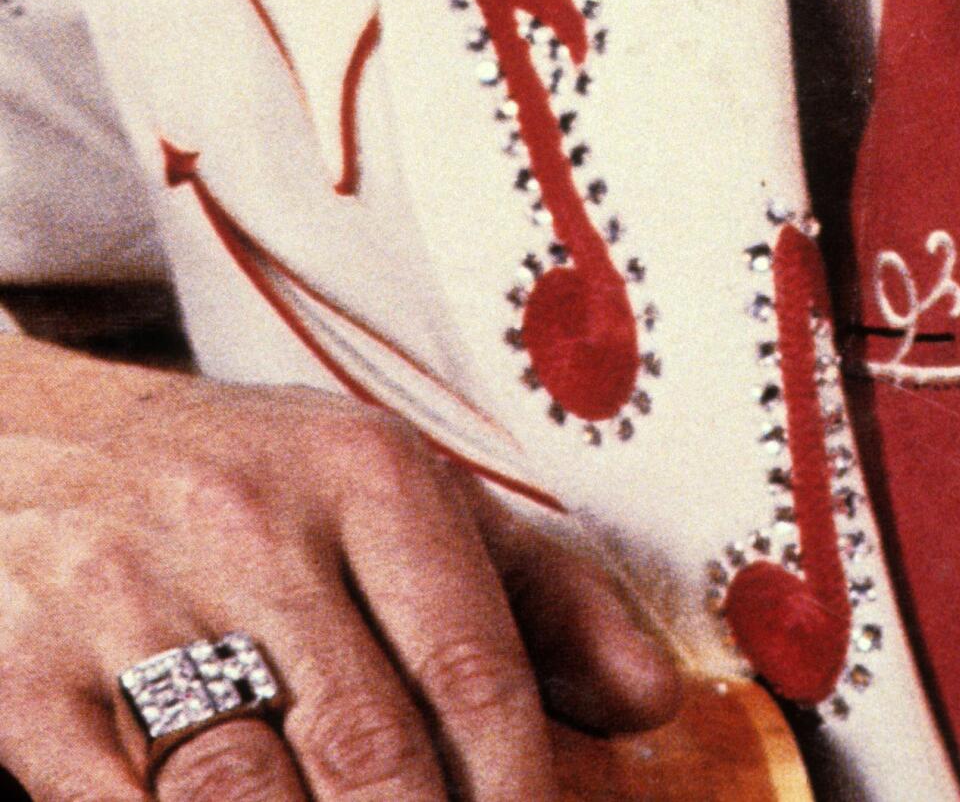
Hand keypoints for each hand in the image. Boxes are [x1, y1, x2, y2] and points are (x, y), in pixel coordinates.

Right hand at [0, 337, 677, 799]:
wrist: (31, 437)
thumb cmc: (249, 486)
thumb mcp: (397, 494)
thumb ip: (535, 594)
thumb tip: (653, 702)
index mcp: (366, 475)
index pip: (471, 666)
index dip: (520, 795)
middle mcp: (252, 527)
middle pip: (368, 748)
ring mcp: (131, 603)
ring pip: (243, 796)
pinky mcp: (32, 682)